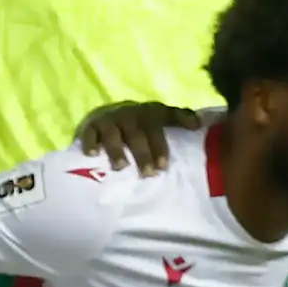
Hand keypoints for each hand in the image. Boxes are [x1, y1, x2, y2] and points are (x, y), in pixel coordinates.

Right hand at [77, 101, 200, 176]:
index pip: (158, 125)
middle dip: (143, 153)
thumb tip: (198, 124)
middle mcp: (130, 114)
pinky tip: (92, 154)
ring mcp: (110, 119)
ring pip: (114, 134)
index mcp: (149, 113)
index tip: (164, 166)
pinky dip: (91, 143)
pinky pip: (90, 133)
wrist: (111, 114)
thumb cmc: (142, 124)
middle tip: (148, 173)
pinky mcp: (92, 125)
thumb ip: (179, 118)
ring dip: (118, 150)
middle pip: (137, 133)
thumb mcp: (161, 117)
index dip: (160, 144)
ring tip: (121, 167)